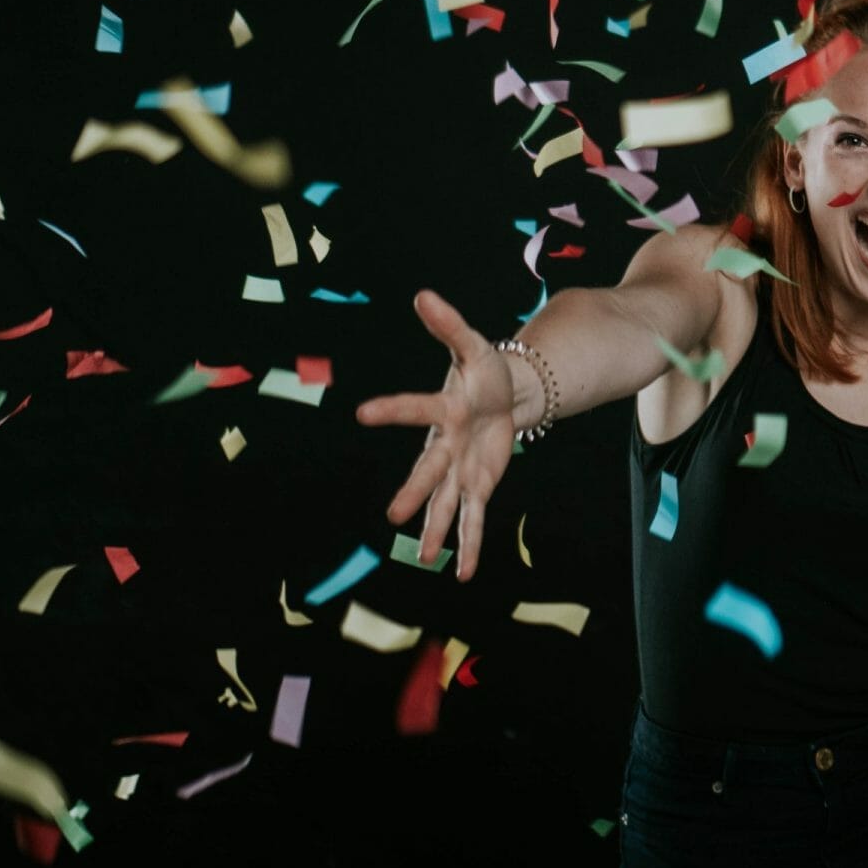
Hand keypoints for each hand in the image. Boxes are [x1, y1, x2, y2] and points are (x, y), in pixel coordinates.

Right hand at [354, 289, 520, 580]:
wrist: (504, 395)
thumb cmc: (483, 369)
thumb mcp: (473, 345)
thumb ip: (449, 324)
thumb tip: (422, 295)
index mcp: (443, 409)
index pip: (416, 409)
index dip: (392, 411)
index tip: (362, 414)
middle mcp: (444, 444)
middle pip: (428, 469)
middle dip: (415, 492)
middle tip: (393, 516)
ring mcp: (459, 468)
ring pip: (446, 502)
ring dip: (438, 530)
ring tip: (428, 559)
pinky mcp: (477, 484)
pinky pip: (472, 517)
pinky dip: (469, 544)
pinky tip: (460, 572)